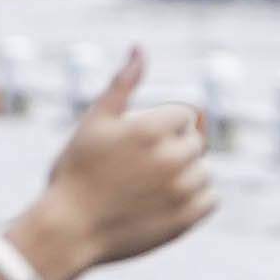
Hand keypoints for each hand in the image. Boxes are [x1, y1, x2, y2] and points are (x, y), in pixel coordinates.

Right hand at [20, 54, 216, 278]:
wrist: (68, 231)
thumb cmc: (76, 172)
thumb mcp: (94, 122)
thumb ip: (122, 83)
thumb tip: (140, 47)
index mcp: (151, 130)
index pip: (185, 116)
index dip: (162, 128)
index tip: (137, 145)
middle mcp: (172, 158)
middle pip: (195, 143)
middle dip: (173, 150)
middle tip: (139, 169)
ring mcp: (182, 190)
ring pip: (204, 171)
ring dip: (185, 176)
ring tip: (148, 189)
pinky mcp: (187, 219)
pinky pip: (212, 199)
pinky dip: (196, 200)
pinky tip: (166, 203)